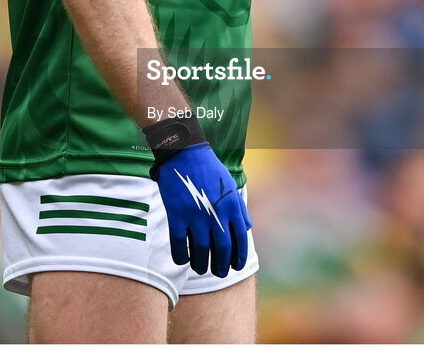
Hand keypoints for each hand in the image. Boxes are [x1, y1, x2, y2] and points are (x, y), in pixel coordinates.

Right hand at [155, 142, 251, 276]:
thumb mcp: (229, 184)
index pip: (239, 240)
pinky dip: (181, 257)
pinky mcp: (176, 215)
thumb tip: (247, 228)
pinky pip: (178, 245)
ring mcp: (195, 215)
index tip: (235, 267)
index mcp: (231, 205)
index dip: (238, 257)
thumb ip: (239, 207)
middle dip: (221, 266)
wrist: (183, 151)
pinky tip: (183, 260)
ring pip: (200, 252)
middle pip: (221, 250)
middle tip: (218, 272)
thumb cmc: (208, 168)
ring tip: (200, 268)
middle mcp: (215, 213)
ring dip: (201, 265)